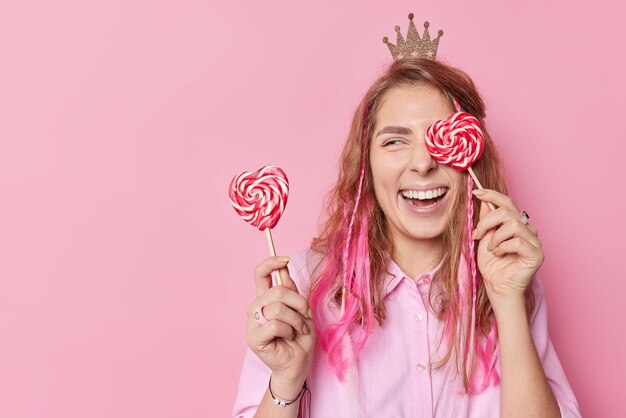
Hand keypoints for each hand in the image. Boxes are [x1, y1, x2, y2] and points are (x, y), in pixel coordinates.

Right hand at [246, 256, 314, 398]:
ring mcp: (253, 323)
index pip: (260, 273)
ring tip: (298, 329)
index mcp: (265, 298)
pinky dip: (289, 330)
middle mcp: (256, 307)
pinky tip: (290, 337)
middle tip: (306, 314)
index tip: (286, 259)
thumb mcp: (301, 309)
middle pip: (277, 290)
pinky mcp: (254, 338)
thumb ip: (291, 291)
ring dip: (296, 319)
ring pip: (278, 308)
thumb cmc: (300, 337)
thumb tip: (284, 269)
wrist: (299, 363)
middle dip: (299, 301)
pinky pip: (275, 324)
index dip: (271, 262)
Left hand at [471, 189, 543, 310]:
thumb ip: (486, 220)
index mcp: (516, 224)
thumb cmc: (492, 265)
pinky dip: (503, 247)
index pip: (507, 202)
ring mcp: (534, 241)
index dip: (492, 195)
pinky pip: (518, 241)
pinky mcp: (537, 254)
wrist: (497, 287)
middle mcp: (527, 230)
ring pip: (513, 225)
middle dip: (487, 221)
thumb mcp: (484, 238)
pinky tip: (500, 255)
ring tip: (492, 249)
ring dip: (495, 237)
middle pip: (507, 211)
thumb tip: (484, 201)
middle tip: (477, 234)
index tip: (476, 192)